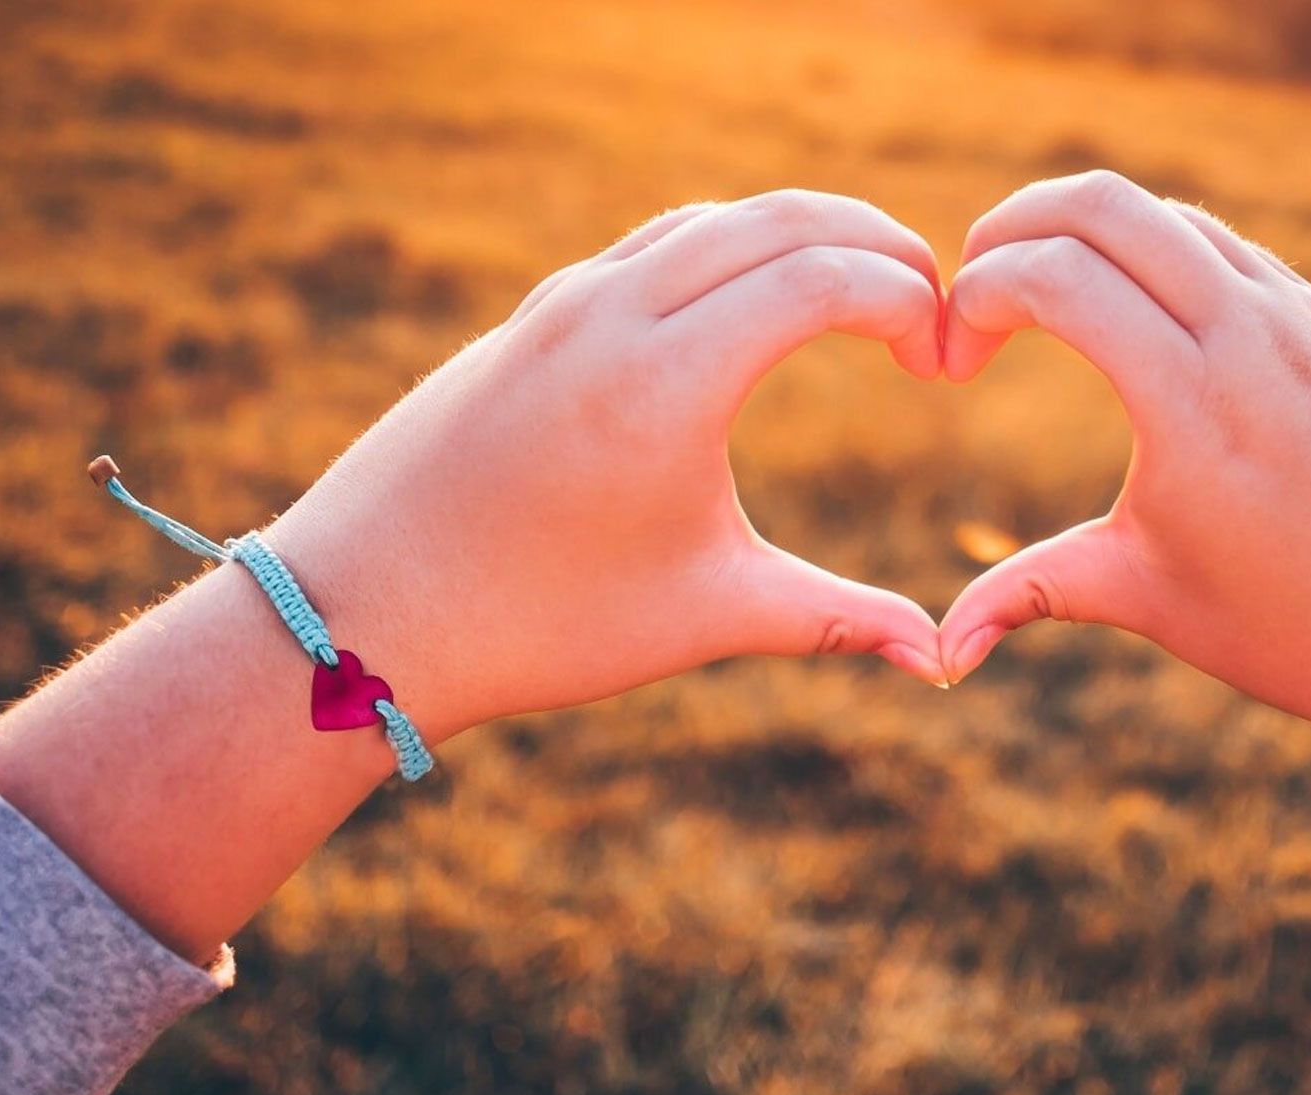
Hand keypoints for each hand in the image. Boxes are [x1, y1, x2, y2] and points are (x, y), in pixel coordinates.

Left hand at [272, 189, 949, 743]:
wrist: (367, 611)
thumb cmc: (538, 624)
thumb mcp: (701, 614)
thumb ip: (833, 617)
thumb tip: (942, 660)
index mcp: (666, 381)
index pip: (825, 275)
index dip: (910, 301)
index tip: (942, 362)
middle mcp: (610, 313)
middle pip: (779, 218)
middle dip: (874, 242)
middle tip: (927, 302)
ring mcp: (559, 306)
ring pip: (706, 221)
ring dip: (795, 234)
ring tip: (854, 291)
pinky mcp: (527, 320)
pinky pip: (644, 247)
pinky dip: (720, 250)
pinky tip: (742, 304)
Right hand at [939, 170, 1310, 734]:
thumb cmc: (1286, 621)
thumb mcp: (1144, 598)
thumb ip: (1026, 596)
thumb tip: (943, 653)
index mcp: (1194, 405)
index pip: (1059, 276)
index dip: (974, 297)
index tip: (950, 364)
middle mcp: (1250, 336)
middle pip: (1100, 203)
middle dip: (1005, 232)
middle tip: (967, 301)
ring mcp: (1293, 314)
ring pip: (1157, 208)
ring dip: (1069, 234)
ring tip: (1024, 307)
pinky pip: (1209, 239)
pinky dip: (1134, 249)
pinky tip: (1104, 315)